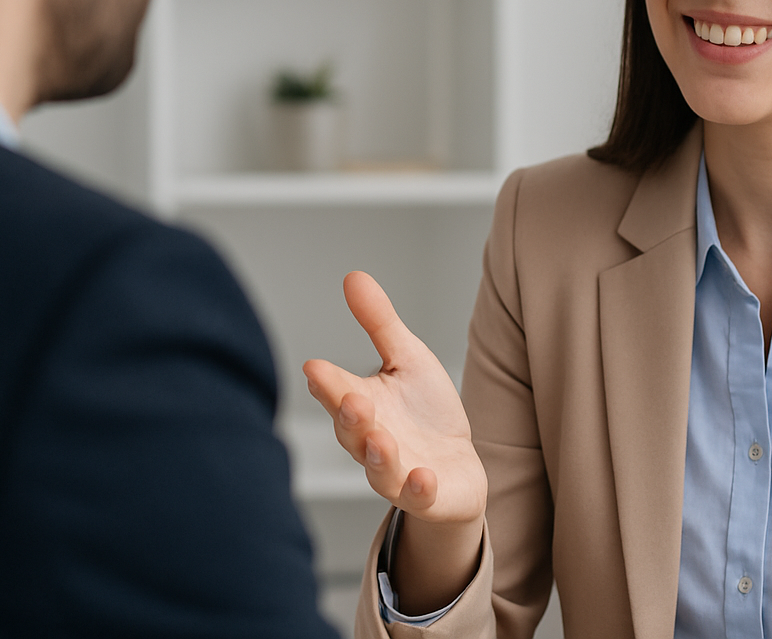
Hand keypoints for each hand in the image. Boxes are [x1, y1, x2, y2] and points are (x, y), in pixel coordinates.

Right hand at [303, 272, 487, 528]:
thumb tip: (353, 276)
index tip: (315, 367)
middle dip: (350, 418)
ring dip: (378, 455)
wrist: (457, 468)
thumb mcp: (407, 359)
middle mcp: (372, 441)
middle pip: (352, 433)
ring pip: (379, 469)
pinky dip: (418, 488)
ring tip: (381, 439)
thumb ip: (379, 323)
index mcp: (363, 406)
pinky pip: (417, 496)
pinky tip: (423, 476)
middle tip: (352, 400)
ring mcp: (397, 472)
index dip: (327, 383)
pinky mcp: (425, 495)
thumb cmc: (425, 412)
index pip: (338, 393)